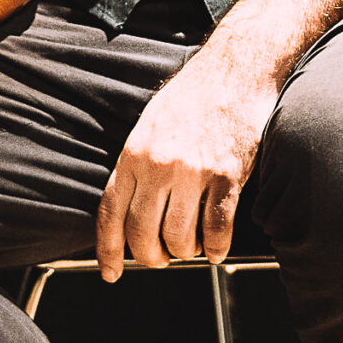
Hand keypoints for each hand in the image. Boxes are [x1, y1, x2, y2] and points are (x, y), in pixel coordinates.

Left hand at [95, 58, 281, 279]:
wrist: (234, 69)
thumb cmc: (191, 98)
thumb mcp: (148, 127)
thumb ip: (135, 167)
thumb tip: (126, 211)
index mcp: (132, 154)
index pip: (110, 214)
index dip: (108, 250)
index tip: (110, 273)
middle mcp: (157, 165)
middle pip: (143, 234)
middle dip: (153, 257)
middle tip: (163, 257)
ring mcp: (193, 171)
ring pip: (181, 238)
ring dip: (187, 252)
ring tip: (193, 245)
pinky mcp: (227, 174)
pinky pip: (217, 228)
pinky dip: (217, 247)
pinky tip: (217, 248)